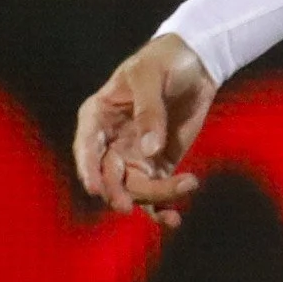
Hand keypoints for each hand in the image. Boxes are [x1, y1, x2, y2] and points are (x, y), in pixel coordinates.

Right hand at [71, 33, 218, 227]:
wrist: (195, 63)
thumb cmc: (163, 62)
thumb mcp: (151, 77)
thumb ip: (149, 112)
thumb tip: (150, 151)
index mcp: (97, 117)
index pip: (86, 148)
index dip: (88, 170)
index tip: (95, 189)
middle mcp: (110, 142)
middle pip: (110, 176)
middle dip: (120, 192)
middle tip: (132, 205)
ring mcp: (134, 156)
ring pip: (135, 188)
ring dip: (154, 197)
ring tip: (186, 185)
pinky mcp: (159, 164)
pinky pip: (156, 192)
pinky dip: (163, 207)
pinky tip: (174, 219)